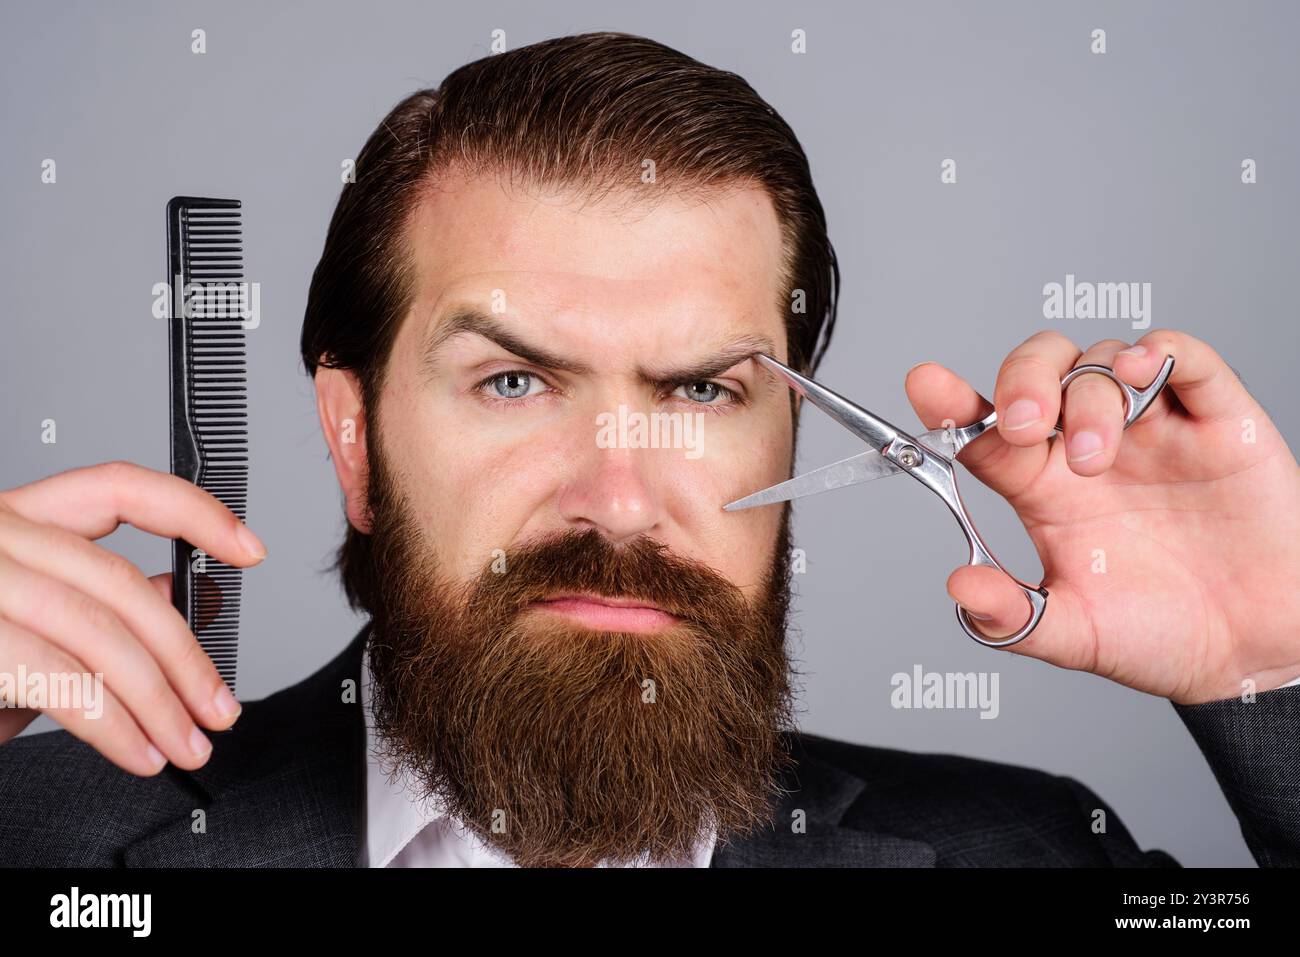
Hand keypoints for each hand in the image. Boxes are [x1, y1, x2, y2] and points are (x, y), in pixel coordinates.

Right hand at [0, 462, 265, 773]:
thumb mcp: (17, 614)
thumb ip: (86, 604)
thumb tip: (171, 609)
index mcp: (12, 518)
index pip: (120, 488)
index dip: (194, 512)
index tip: (251, 548)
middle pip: (118, 583)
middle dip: (184, 653)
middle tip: (220, 707)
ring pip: (95, 630)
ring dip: (156, 698)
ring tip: (187, 741)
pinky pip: (57, 676)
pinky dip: (109, 723)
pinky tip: (136, 750)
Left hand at [904, 330, 1299, 704]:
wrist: (1257, 652)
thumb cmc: (1162, 635)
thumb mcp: (1073, 635)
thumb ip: (1012, 617)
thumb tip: (959, 585)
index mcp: (1045, 488)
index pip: (984, 430)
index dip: (952, 403)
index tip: (926, 384)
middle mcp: (1088, 447)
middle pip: (1037, 373)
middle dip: (1022, 382)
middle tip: (1025, 426)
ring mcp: (1151, 429)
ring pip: (1101, 361)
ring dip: (1088, 398)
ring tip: (1097, 460)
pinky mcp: (1217, 420)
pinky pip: (1184, 358)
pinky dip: (1158, 351)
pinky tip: (1140, 372)